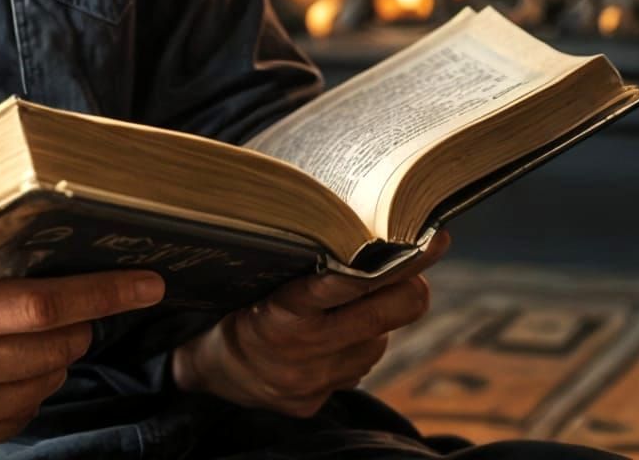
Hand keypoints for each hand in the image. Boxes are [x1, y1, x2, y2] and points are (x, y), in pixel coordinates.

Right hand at [0, 269, 166, 458]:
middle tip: (75, 297)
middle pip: (55, 346)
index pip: (45, 306)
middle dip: (78, 318)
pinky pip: (14, 416)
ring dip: (52, 355)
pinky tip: (2, 367)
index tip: (145, 280)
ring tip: (30, 331)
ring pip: (43, 383)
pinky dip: (22, 388)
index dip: (103, 292)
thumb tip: (41, 253)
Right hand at [171, 230, 449, 417]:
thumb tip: (359, 236)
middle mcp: (301, 355)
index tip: (429, 243)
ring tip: (352, 300)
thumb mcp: (256, 274)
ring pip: (375, 343)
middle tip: (420, 265)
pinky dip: (355, 345)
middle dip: (408, 289)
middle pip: (380, 318)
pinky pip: (357, 367)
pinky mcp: (317, 403)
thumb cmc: (232, 303)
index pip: (346, 287)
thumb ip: (305, 264)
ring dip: (374, 321)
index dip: (392, 264)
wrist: (209, 369)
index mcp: (279, 316)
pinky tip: (333, 334)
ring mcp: (313, 383)